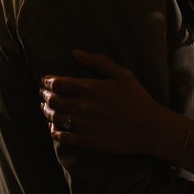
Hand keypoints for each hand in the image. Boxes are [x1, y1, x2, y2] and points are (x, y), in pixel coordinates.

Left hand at [40, 51, 170, 153]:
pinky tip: (54, 128)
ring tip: (45, 109)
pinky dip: (54, 131)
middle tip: (43, 93)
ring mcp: (84, 124)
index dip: (48, 81)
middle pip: (53, 100)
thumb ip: (99, 62)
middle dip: (44, 95)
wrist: (150, 128)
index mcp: (91, 88)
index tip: (46, 80)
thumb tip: (76, 53)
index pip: (58, 83)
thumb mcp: (123, 74)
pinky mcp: (87, 141)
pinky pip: (63, 137)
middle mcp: (83, 106)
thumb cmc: (138, 99)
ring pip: (55, 118)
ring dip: (46, 112)